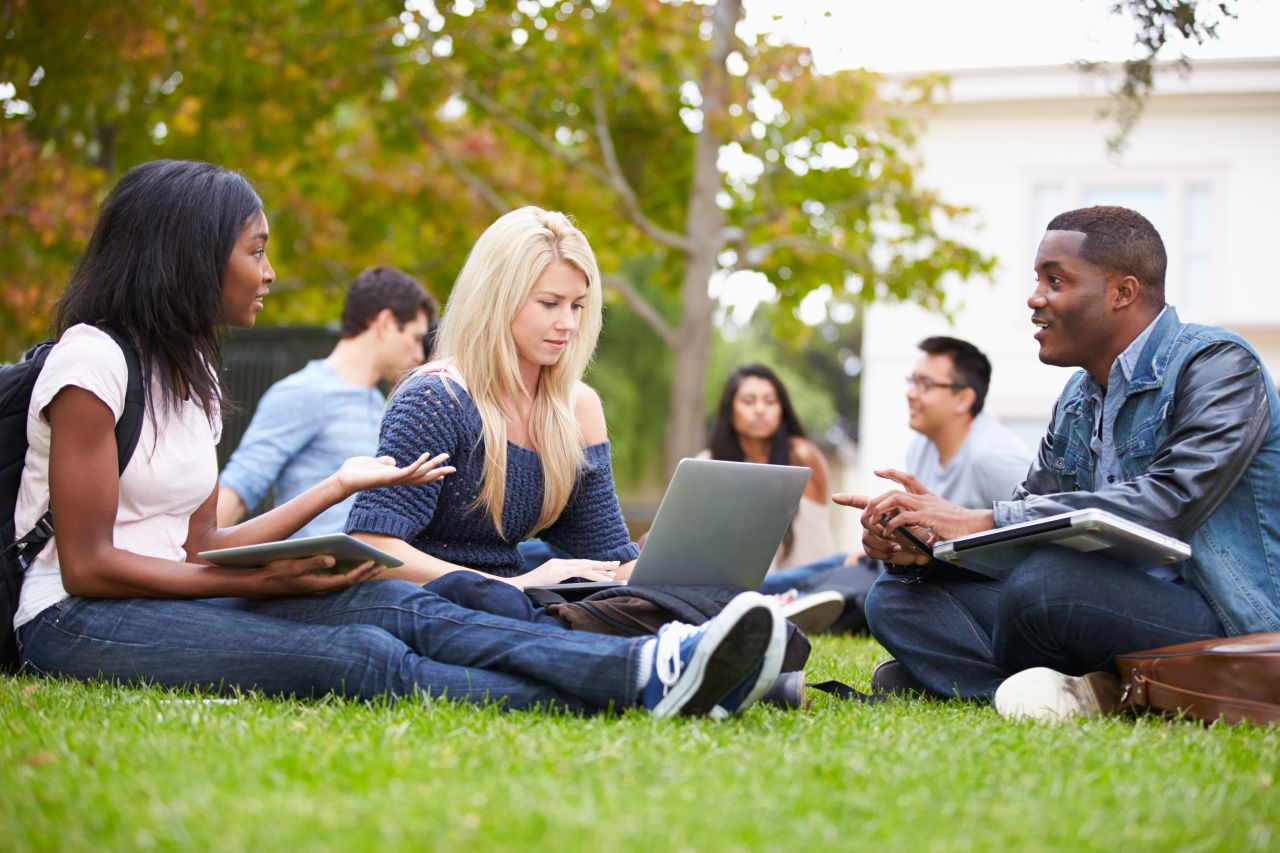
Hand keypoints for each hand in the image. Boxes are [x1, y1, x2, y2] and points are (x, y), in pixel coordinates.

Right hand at [250, 556, 382, 596]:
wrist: (259, 583)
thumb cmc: (275, 572)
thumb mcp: (293, 565)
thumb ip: (313, 562)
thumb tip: (332, 560)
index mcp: (318, 585)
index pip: (347, 580)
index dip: (362, 571)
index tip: (374, 562)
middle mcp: (320, 589)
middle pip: (350, 582)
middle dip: (367, 574)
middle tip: (384, 564)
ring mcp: (317, 587)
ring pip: (345, 582)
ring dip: (360, 574)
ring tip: (374, 564)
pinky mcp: (314, 584)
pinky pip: (337, 580)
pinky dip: (349, 573)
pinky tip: (354, 565)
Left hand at [334, 452, 454, 497]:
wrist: (345, 479)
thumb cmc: (356, 471)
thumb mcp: (375, 462)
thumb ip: (385, 462)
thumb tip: (392, 461)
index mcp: (395, 477)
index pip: (417, 476)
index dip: (430, 474)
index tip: (443, 472)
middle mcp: (398, 480)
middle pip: (423, 477)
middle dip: (438, 472)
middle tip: (454, 468)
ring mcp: (395, 479)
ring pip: (420, 473)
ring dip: (433, 465)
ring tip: (445, 456)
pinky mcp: (390, 477)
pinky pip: (408, 470)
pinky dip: (418, 463)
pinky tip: (427, 455)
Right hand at [509, 559, 619, 588]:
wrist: (516, 589)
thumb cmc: (530, 590)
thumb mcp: (548, 584)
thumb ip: (559, 582)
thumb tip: (573, 587)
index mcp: (557, 566)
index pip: (579, 564)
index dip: (594, 566)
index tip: (606, 569)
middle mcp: (559, 563)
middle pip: (584, 563)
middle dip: (601, 565)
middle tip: (616, 565)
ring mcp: (557, 566)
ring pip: (584, 566)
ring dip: (600, 569)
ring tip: (613, 572)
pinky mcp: (557, 572)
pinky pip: (578, 571)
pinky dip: (591, 573)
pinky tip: (601, 577)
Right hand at [833, 492, 928, 565]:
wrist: (922, 549)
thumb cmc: (918, 529)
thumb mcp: (910, 517)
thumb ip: (897, 512)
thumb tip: (884, 515)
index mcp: (880, 509)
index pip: (860, 501)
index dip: (847, 499)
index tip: (835, 497)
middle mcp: (873, 521)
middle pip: (864, 519)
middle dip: (877, 527)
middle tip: (892, 532)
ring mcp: (871, 535)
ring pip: (866, 536)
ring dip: (883, 541)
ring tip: (897, 543)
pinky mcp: (872, 549)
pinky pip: (870, 549)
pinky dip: (884, 551)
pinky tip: (895, 549)